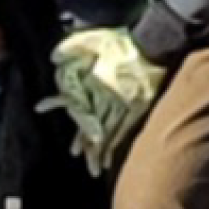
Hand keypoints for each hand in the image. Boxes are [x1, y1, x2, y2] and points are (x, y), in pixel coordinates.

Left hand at [49, 26, 165, 175]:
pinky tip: (112, 160)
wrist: (153, 42)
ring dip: (100, 151)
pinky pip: (126, 131)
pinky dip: (117, 146)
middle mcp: (106, 97)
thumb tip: (55, 56)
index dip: (66, 116)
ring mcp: (124, 105)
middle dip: (86, 145)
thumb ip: (71, 47)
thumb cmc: (122, 41)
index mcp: (94, 82)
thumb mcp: (92, 39)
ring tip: (95, 169)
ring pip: (108, 133)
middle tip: (77, 157)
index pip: (78, 105)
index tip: (61, 134)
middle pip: (93, 125)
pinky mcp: (139, 108)